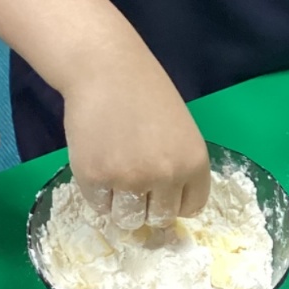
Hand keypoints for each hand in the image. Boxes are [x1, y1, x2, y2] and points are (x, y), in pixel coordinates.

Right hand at [62, 47, 210, 229]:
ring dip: (121, 205)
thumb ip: (179, 166)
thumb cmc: (145, 92)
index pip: (191, 209)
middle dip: (147, 206)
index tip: (161, 189)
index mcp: (194, 164)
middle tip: (133, 180)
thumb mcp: (181, 130)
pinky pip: (98, 205)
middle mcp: (166, 176)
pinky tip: (97, 163)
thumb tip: (168, 206)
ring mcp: (129, 179)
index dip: (173, 200)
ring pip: (128, 219)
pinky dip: (96, 193)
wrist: (105, 68)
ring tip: (114, 175)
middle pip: (158, 219)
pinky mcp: (94, 177)